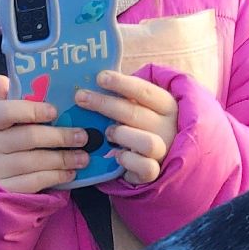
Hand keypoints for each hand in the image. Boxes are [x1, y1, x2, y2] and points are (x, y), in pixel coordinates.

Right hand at [0, 75, 90, 193]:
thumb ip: (5, 98)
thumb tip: (2, 80)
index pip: (7, 112)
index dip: (32, 110)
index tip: (55, 111)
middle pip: (28, 138)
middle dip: (59, 137)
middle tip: (82, 136)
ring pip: (35, 162)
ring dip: (63, 159)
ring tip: (83, 156)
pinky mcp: (4, 190)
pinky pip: (34, 182)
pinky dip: (56, 177)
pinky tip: (70, 173)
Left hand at [76, 70, 178, 185]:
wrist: (160, 156)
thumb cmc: (143, 125)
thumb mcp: (140, 107)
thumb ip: (125, 96)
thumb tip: (96, 79)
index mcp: (166, 105)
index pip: (145, 90)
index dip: (121, 83)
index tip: (99, 77)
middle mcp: (167, 127)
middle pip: (136, 113)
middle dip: (105, 104)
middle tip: (81, 97)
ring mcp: (163, 150)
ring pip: (147, 142)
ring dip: (121, 134)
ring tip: (107, 133)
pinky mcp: (155, 171)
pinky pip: (145, 167)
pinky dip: (129, 160)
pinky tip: (117, 155)